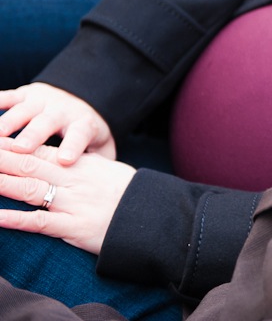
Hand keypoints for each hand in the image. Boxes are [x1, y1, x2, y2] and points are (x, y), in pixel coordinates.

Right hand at [0, 83, 115, 164]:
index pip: (79, 136)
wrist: (82, 97)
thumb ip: (97, 164)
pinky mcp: (25, 94)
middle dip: (33, 135)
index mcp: (82, 125)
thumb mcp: (99, 147)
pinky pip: (8, 97)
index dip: (73, 147)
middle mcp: (61, 111)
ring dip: (8, 122)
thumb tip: (98, 187)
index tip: (66, 160)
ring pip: (24, 111)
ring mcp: (42, 101)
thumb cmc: (86, 133)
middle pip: (47, 123)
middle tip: (20, 148)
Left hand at [0, 138, 133, 254]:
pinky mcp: (73, 227)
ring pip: (28, 189)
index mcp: (80, 164)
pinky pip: (39, 222)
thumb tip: (60, 159)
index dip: (11, 146)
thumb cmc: (130, 194)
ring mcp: (71, 203)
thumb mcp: (107, 171)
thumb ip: (82, 165)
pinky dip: (15, 219)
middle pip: (28, 164)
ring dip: (0, 183)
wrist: (153, 217)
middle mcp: (73, 180)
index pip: (39, 151)